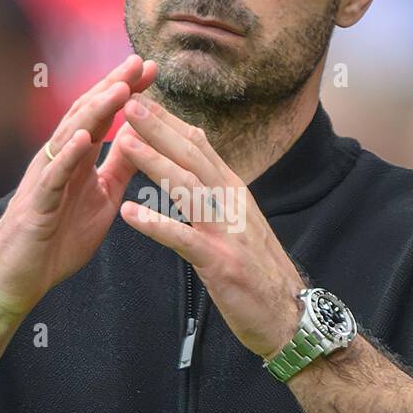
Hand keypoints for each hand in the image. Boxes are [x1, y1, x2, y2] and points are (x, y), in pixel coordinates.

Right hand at [0, 54, 157, 317]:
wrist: (21, 278)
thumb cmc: (57, 240)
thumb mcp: (102, 200)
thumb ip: (119, 171)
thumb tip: (142, 141)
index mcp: (77, 159)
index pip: (103, 116)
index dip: (126, 91)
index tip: (151, 69)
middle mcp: (58, 160)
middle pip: (86, 114)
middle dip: (113, 87)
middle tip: (139, 62)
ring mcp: (45, 179)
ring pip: (70, 137)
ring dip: (95, 112)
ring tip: (119, 89)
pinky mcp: (37, 204)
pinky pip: (53, 176)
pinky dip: (68, 155)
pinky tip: (84, 138)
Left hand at [114, 95, 305, 358]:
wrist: (288, 314)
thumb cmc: (258, 268)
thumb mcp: (237, 222)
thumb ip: (215, 195)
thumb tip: (191, 169)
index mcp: (233, 191)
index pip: (199, 146)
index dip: (170, 122)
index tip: (141, 99)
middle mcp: (231, 203)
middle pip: (192, 156)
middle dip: (159, 128)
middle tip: (128, 103)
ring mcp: (227, 231)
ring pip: (187, 188)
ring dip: (154, 163)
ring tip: (124, 144)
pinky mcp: (221, 263)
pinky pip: (183, 239)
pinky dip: (156, 225)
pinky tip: (128, 215)